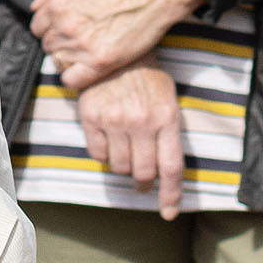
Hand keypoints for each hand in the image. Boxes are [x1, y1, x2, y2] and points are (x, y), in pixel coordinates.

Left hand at [33, 0, 201, 90]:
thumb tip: (34, 7)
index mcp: (57, 4)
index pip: (37, 28)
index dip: (52, 28)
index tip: (67, 29)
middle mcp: (65, 25)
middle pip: (48, 46)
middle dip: (61, 43)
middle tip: (82, 39)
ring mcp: (82, 45)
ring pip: (58, 62)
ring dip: (71, 59)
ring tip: (89, 51)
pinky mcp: (100, 62)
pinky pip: (71, 80)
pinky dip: (76, 77)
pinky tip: (89, 68)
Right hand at [80, 64, 189, 217]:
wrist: (116, 50)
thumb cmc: (148, 78)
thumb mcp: (168, 100)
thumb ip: (168, 135)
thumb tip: (163, 174)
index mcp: (167, 117)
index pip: (171, 168)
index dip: (171, 195)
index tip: (169, 213)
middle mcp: (142, 122)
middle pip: (143, 173)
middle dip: (144, 183)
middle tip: (143, 182)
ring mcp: (115, 120)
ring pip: (120, 167)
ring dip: (124, 167)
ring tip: (126, 151)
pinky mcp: (92, 117)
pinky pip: (98, 154)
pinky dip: (104, 155)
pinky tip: (109, 140)